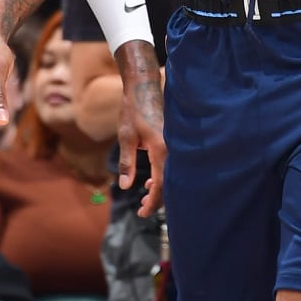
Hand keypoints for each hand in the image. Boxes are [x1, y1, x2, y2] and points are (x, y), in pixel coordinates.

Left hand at [115, 40, 166, 216]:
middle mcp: (172, 149)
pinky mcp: (172, 142)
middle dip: (156, 200)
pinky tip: (149, 182)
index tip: (141, 213)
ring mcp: (175, 145)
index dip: (152, 203)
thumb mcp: (126, 137)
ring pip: (171, 176)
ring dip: (159, 189)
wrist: (144, 87)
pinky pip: (171, 165)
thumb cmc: (133, 110)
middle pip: (169, 184)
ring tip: (143, 198)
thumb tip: (126, 186)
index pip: (160, 185)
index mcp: (162, 149)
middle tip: (141, 210)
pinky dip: (162, 177)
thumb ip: (126, 163)